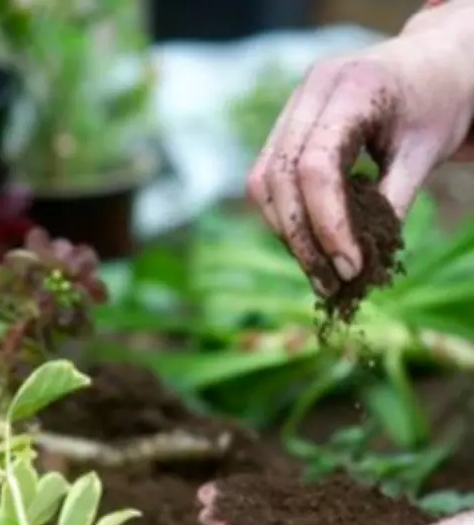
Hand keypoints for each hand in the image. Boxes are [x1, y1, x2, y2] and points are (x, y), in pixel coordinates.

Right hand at [247, 1, 473, 295]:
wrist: (432, 65)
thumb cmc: (438, 103)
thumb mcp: (427, 151)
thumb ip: (392, 201)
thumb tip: (358, 265)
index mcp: (353, 86)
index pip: (316, 167)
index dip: (327, 224)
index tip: (350, 268)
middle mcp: (311, 91)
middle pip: (279, 178)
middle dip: (301, 239)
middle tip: (330, 283)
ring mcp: (292, 107)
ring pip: (263, 183)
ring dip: (287, 234)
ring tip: (319, 273)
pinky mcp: (285, 128)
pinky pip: (267, 180)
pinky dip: (284, 217)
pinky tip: (311, 244)